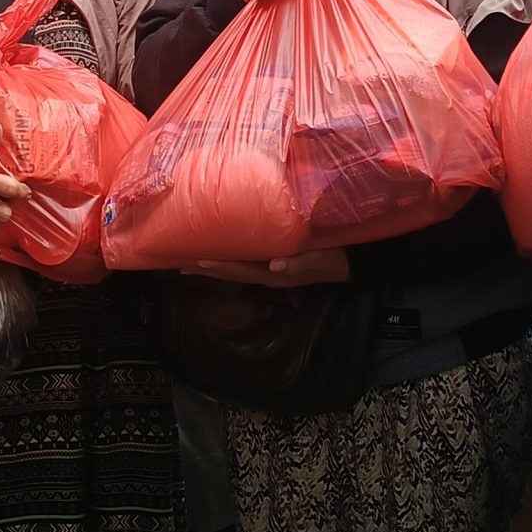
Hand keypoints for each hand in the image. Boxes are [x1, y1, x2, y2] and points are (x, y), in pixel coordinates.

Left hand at [188, 249, 349, 286]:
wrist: (351, 262)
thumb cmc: (334, 256)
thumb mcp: (318, 258)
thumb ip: (298, 262)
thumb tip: (274, 266)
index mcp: (275, 275)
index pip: (239, 270)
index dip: (218, 266)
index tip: (197, 260)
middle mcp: (268, 276)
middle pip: (231, 274)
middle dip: (207, 268)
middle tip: (180, 262)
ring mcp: (271, 272)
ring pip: (236, 270)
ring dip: (214, 266)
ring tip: (191, 261)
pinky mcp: (276, 265)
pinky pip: (246, 264)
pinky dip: (230, 260)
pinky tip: (221, 254)